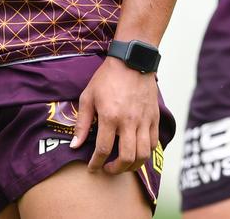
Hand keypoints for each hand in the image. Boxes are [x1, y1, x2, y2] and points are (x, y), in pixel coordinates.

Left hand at [71, 56, 159, 173]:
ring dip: (133, 165)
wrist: (132, 60)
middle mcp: (129, 121)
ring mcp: (144, 120)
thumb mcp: (88, 96)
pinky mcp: (154, 116)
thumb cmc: (107, 77)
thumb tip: (74, 146)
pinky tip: (137, 149)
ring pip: (144, 154)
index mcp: (110, 116)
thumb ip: (82, 123)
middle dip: (116, 170)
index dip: (96, 164)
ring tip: (124, 164)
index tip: (92, 168)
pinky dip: (146, 151)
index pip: (103, 150)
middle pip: (127, 158)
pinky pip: (154, 142)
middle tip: (108, 169)